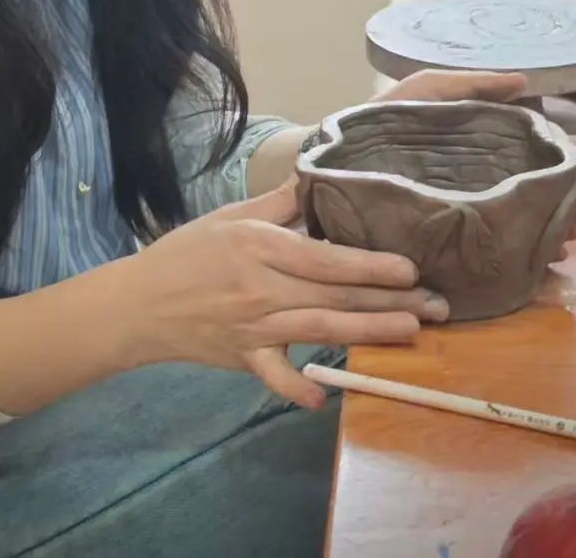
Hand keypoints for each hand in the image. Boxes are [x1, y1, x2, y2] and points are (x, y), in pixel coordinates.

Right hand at [123, 181, 447, 409]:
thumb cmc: (187, 252)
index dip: (370, 264)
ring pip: (321, 330)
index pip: (327, 258)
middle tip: (436, 304)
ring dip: (369, 333)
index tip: (410, 266)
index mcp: (262, 247)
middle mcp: (263, 288)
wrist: (140, 302)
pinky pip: (274, 376)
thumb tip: (315, 177)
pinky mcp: (244, 357)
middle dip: (389, 300)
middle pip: (335, 296)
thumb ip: (278, 202)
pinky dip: (297, 387)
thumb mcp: (230, 215)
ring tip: (411, 331)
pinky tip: (324, 397)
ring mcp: (255, 327)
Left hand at [374, 67, 575, 255]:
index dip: (556, 182)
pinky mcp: (431, 243)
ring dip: (540, 241)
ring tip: (562, 250)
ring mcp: (451, 217)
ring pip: (508, 233)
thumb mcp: (427, 91)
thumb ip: (471, 85)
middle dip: (556, 216)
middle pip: (524, 204)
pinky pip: (476, 259)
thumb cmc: (378, 119)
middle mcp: (467, 188)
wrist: (330, 157)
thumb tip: (525, 79)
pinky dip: (504, 264)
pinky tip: (528, 271)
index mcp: (472, 156)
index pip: (526, 172)